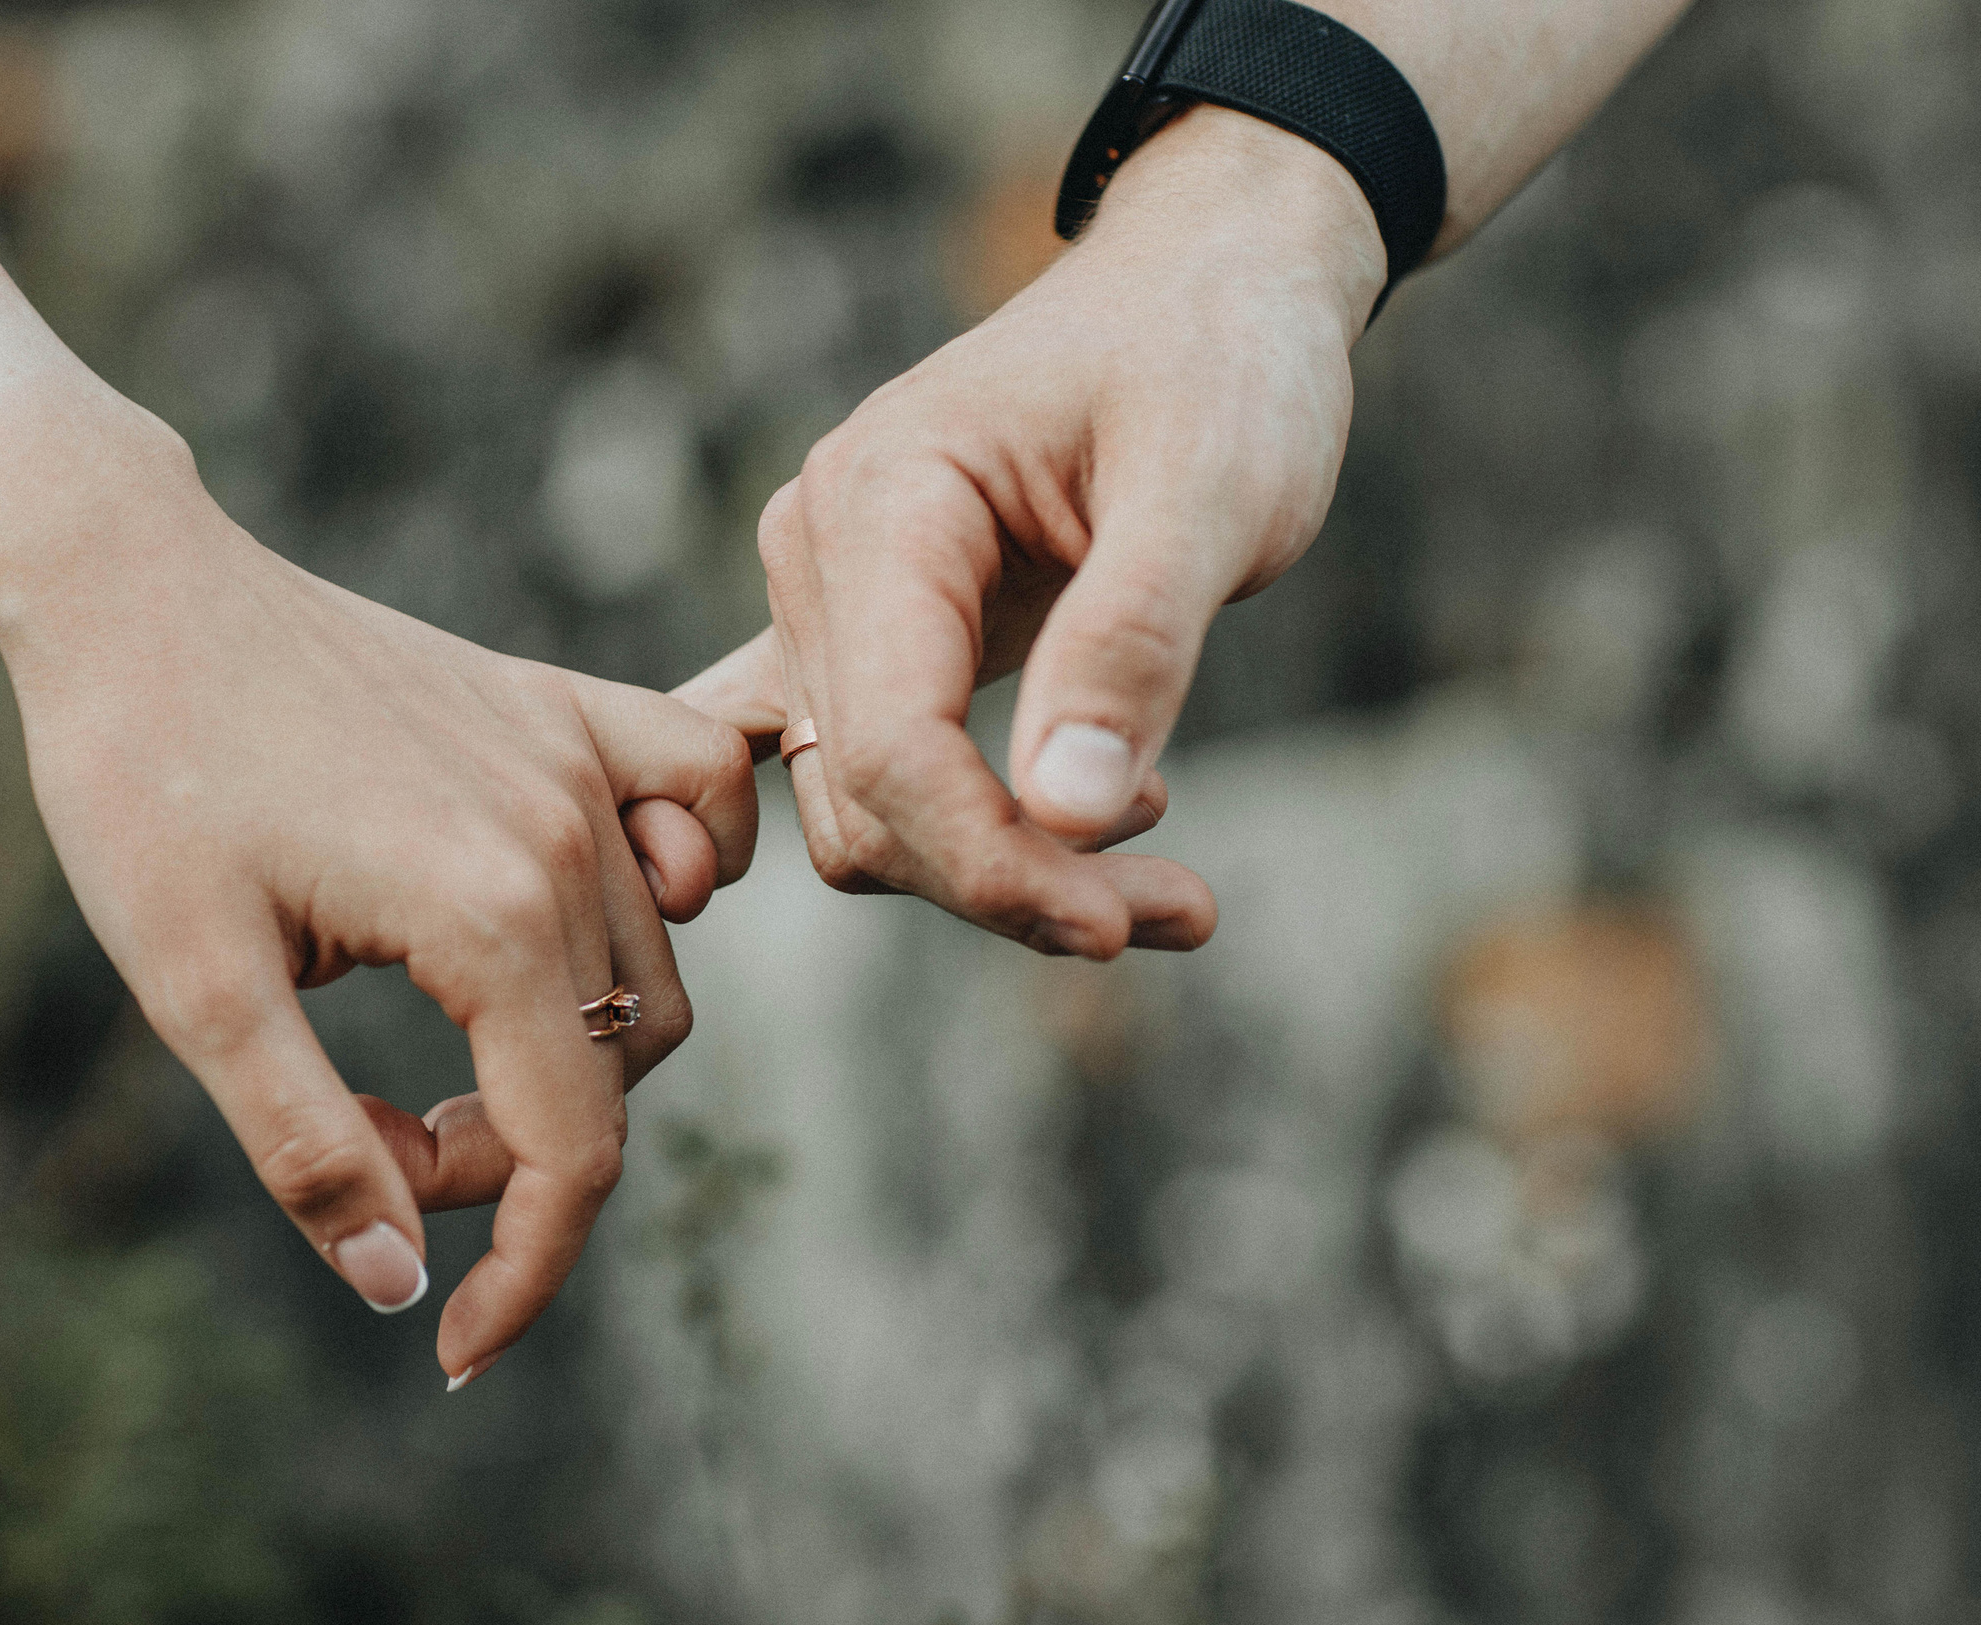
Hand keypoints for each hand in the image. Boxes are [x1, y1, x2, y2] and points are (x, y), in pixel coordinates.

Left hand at [0, 409, 754, 1384]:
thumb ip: (311, 1149)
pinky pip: (701, 792)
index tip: (457, 1349)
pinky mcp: (559, 704)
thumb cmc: (140, 780)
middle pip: (609, 1072)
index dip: (527, 1275)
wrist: (127, 588)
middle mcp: (565, 835)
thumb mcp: (196, 992)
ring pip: (652, 966)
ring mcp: (575, 759)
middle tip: (370, 1145)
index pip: (572, 1149)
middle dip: (505, 1159)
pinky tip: (616, 906)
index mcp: (486, 915)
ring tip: (422, 1054)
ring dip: (562, 1052)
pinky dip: (691, 871)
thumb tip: (399, 1290)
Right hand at [679, 107, 1390, 956]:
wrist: (1207, 285)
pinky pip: (863, 774)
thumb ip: (1131, 643)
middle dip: (1013, 881)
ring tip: (1159, 872)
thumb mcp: (1214, 483)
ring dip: (997, 871)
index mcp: (881, 498)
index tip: (1121, 924)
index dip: (991, 860)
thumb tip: (1061, 812)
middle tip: (1181, 911)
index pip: (888, 743)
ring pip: (862, 811)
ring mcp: (829, 599)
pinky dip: (949, 838)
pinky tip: (1059, 863)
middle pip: (867, 799)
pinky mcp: (871, 639)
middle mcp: (820, 551)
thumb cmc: (1218, 357)